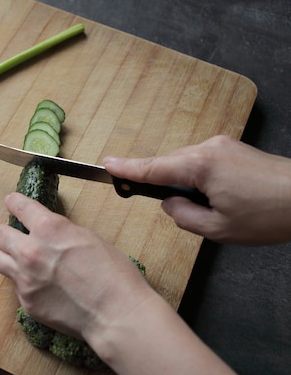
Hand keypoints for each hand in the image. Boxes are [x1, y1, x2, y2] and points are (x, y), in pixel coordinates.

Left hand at [0, 192, 152, 339]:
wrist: (115, 313)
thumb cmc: (112, 273)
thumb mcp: (87, 237)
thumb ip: (60, 232)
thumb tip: (49, 234)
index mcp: (48, 228)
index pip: (19, 207)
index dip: (14, 203)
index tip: (11, 202)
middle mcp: (30, 250)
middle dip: (6, 233)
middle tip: (13, 235)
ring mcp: (25, 278)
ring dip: (8, 257)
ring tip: (20, 261)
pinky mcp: (26, 301)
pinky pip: (16, 286)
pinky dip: (24, 283)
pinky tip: (42, 287)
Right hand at [104, 135, 290, 244]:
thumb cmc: (269, 215)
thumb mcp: (217, 228)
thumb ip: (183, 216)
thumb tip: (169, 204)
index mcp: (200, 166)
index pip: (152, 168)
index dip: (127, 169)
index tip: (106, 165)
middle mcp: (208, 148)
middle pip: (170, 166)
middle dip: (170, 188)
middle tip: (187, 214)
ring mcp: (223, 146)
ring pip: (188, 166)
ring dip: (190, 186)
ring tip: (218, 210)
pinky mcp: (234, 149)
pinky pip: (204, 163)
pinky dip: (203, 180)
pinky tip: (223, 198)